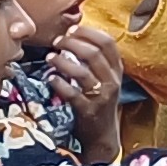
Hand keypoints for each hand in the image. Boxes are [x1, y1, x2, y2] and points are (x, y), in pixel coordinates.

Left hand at [48, 24, 123, 160]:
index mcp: (116, 70)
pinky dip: (59, 83)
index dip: (88, 33)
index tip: (71, 30)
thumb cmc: (99, 101)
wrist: (103, 135)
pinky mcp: (89, 111)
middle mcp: (112, 81)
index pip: (107, 42)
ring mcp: (102, 97)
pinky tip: (50, 78)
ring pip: (82, 72)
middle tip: (56, 42)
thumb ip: (95, 59)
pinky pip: (72, 93)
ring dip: (62, 62)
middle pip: (94, 53)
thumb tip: (73, 35)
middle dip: (72, 44)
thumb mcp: (104, 79)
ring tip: (50, 58)